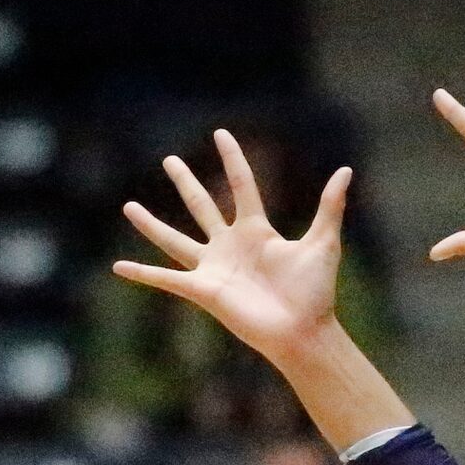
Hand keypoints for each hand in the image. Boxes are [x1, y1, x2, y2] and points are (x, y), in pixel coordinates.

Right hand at [113, 129, 354, 363]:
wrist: (302, 331)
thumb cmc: (314, 292)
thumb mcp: (323, 242)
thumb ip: (329, 206)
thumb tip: (345, 171)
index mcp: (256, 231)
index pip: (241, 185)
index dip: (232, 159)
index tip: (219, 134)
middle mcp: (230, 246)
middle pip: (202, 205)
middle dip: (186, 182)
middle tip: (170, 160)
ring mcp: (213, 267)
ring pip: (174, 239)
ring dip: (151, 224)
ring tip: (128, 206)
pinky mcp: (203, 290)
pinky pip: (166, 279)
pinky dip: (142, 274)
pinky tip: (118, 267)